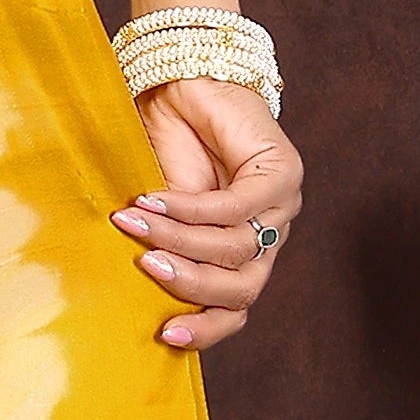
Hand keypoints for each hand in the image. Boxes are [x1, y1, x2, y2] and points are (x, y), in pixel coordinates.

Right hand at [114, 74, 303, 351]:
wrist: (184, 84)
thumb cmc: (167, 146)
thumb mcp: (160, 209)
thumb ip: (164, 247)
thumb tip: (138, 290)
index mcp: (241, 254)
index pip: (235, 309)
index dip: (205, 329)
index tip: (163, 336)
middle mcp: (269, 236)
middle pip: (242, 289)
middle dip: (189, 283)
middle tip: (144, 266)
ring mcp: (282, 206)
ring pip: (237, 248)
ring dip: (180, 239)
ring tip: (136, 223)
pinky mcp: (284, 173)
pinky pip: (237, 206)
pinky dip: (191, 208)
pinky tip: (155, 199)